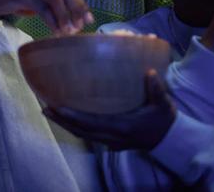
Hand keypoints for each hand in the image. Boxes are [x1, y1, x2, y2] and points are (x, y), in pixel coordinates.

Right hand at [0, 0, 93, 34]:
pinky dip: (51, 20)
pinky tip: (55, 30)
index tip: (89, 20)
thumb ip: (55, 3)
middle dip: (75, 10)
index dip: (81, 5)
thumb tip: (76, 19)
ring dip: (63, 17)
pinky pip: (41, 7)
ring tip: (67, 31)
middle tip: (79, 27)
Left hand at [44, 70, 176, 150]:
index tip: (57, 106)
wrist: (169, 139)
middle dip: (62, 120)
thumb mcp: (163, 104)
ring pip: (82, 134)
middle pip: (81, 130)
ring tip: (48, 111)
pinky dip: (74, 125)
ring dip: (65, 123)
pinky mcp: (110, 139)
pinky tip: (64, 116)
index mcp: (123, 127)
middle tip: (44, 107)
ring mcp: (110, 140)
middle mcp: (113, 136)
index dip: (74, 116)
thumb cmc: (163, 119)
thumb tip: (149, 72)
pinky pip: (87, 134)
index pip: (92, 123)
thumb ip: (156, 89)